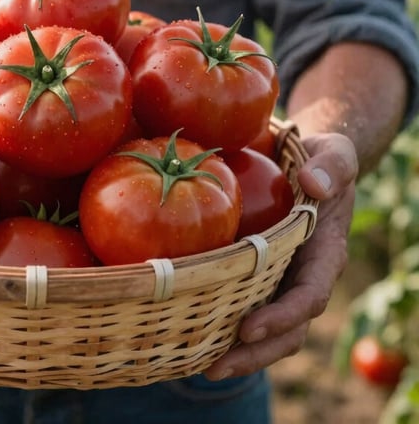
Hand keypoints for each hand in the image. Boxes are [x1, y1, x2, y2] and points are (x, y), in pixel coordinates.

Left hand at [204, 132, 357, 379]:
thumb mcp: (334, 153)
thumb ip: (331, 166)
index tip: (249, 327)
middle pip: (286, 328)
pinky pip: (241, 303)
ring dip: (236, 351)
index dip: (282, 316)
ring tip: (197, 365)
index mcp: (324, 253)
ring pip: (265, 328)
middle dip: (254, 352)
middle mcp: (302, 275)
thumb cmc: (321, 159)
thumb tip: (312, 184)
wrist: (309, 161)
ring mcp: (280, 278)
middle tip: (215, 366)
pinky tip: (185, 333)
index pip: (308, 295)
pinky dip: (219, 322)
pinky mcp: (256, 273)